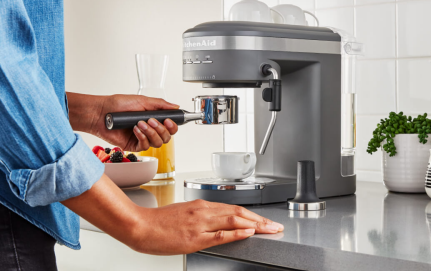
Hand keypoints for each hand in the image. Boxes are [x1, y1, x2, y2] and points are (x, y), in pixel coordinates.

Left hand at [74, 94, 178, 151]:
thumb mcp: (142, 100)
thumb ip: (160, 104)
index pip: (170, 128)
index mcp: (154, 119)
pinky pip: (145, 146)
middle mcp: (149, 130)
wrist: (102, 112)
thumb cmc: (118, 105)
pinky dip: (142, 137)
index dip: (172, 126)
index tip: (169, 121)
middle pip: (166, 137)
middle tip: (152, 121)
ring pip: (157, 143)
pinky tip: (135, 130)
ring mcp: (142, 138)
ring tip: (141, 123)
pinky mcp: (133, 146)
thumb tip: (175, 107)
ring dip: (151, 133)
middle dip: (161, 130)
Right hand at [133, 199, 283, 254]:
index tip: (265, 220)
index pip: (234, 208)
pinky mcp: (195, 237)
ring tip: (270, 229)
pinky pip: (220, 234)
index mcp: (202, 206)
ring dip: (256, 224)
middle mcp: (204, 212)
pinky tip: (248, 232)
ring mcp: (200, 224)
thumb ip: (203, 216)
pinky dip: (237, 232)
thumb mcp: (184, 213)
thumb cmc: (160, 221)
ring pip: (234, 220)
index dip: (253, 214)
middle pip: (239, 213)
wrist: (141, 226)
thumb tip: (218, 222)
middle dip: (261, 220)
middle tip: (275, 226)